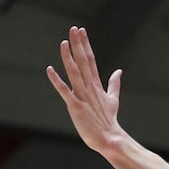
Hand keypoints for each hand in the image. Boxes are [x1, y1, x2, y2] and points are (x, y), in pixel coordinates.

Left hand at [46, 26, 124, 153]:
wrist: (110, 139)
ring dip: (69, 57)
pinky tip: (49, 69)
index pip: (90, 60)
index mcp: (97, 85)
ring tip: (64, 42)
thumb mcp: (113, 99)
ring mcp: (82, 96)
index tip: (81, 31)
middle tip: (74, 29)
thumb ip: (114, 84)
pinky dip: (57, 80)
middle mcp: (89, 88)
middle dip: (78, 45)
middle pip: (83, 62)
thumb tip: (118, 71)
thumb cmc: (108, 121)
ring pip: (74, 73)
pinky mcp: (76, 107)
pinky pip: (64, 91)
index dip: (85, 45)